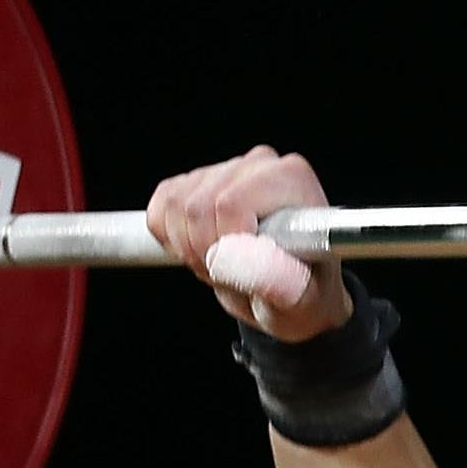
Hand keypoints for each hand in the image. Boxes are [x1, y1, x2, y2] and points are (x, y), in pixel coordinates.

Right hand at [146, 146, 349, 341]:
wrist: (295, 289)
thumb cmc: (305, 293)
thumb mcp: (303, 304)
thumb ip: (278, 283)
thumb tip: (233, 258)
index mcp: (292, 180)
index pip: (230, 204)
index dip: (222, 246)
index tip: (240, 273)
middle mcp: (260, 163)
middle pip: (196, 205)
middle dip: (203, 253)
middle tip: (228, 276)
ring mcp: (226, 167)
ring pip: (174, 204)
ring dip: (187, 248)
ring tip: (221, 266)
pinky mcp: (196, 179)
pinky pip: (161, 205)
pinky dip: (170, 238)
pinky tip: (202, 250)